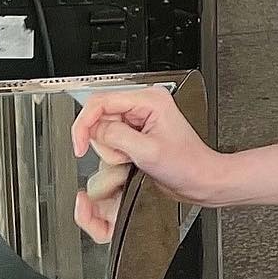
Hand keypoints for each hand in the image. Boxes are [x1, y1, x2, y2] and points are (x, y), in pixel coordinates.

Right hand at [70, 85, 226, 235]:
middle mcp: (144, 105)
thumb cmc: (186, 164)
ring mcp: (140, 118)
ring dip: (111, 150)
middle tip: (123, 156)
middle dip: (104, 141)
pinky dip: (115, 153)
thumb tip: (93, 130)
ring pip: (103, 130)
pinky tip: (132, 159)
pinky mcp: (137, 132)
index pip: (100, 102)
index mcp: (150, 100)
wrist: (200, 178)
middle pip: (99, 116)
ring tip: (133, 158)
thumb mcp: (147, 151)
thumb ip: (115, 137)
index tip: (78, 145)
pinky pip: (111, 141)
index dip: (84, 124)